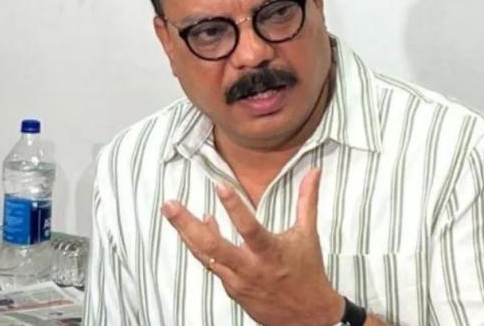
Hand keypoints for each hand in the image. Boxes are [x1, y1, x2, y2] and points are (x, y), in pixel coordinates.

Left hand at [161, 168, 343, 325]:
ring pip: (205, 256)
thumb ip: (307, 200)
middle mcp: (250, 268)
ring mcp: (237, 281)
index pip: (249, 228)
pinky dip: (202, 245)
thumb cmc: (308, 271)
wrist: (307, 317)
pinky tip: (200, 226)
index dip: (234, 207)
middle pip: (212, 247)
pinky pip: (211, 264)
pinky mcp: (231, 289)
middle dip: (187, 225)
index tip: (219, 185)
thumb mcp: (308, 234)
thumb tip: (314, 171)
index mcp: (271, 253)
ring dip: (186, 233)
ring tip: (170, 210)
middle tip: (169, 205)